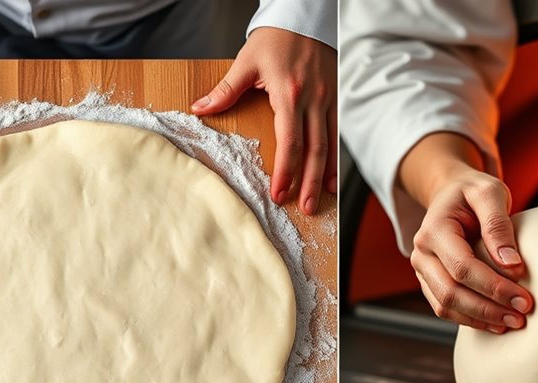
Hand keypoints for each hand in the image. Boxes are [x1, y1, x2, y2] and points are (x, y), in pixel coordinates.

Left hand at [192, 27, 335, 214]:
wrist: (304, 16)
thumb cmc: (276, 38)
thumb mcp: (246, 62)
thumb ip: (226, 90)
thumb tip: (200, 108)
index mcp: (289, 94)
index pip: (290, 141)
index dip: (286, 171)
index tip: (280, 193)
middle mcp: (313, 100)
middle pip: (314, 150)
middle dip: (309, 182)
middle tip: (306, 208)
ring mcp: (327, 100)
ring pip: (329, 144)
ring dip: (326, 175)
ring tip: (322, 199)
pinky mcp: (336, 98)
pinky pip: (337, 133)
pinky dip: (336, 157)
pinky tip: (333, 176)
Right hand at [410, 168, 532, 332]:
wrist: (451, 194)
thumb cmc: (472, 191)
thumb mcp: (490, 192)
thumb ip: (499, 225)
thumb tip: (511, 264)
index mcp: (434, 229)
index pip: (462, 267)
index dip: (493, 286)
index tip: (523, 298)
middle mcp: (421, 252)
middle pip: (451, 292)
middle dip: (488, 308)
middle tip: (521, 317)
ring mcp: (422, 270)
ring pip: (445, 306)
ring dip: (479, 319)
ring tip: (511, 323)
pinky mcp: (430, 282)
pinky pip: (445, 308)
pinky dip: (470, 319)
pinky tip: (495, 323)